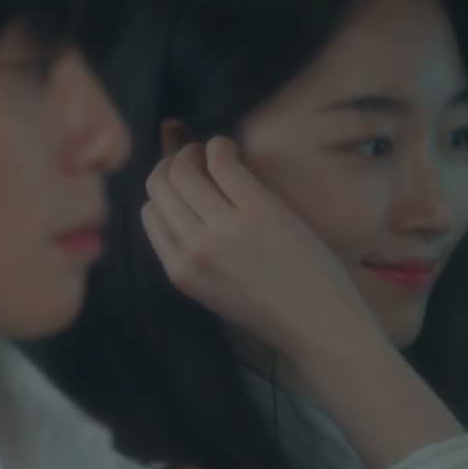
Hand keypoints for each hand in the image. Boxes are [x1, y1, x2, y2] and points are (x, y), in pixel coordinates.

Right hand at [140, 137, 376, 360]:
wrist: (316, 322)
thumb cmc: (271, 310)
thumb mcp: (213, 292)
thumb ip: (193, 257)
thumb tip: (186, 211)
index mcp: (179, 271)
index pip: (151, 215)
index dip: (163, 191)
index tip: (179, 181)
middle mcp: (193, 247)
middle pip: (161, 187)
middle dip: (170, 165)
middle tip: (191, 158)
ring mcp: (224, 227)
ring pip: (184, 171)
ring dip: (192, 152)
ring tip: (210, 151)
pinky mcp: (257, 208)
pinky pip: (222, 163)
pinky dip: (220, 146)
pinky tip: (229, 147)